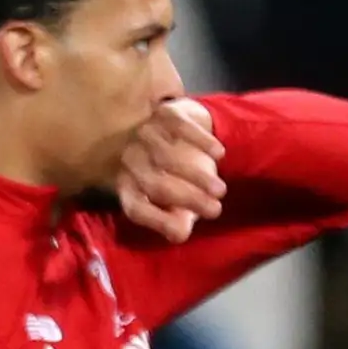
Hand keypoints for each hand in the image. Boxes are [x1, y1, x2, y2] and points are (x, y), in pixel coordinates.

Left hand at [111, 98, 223, 243]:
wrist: (187, 128)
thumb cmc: (180, 174)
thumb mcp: (179, 203)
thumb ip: (178, 221)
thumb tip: (179, 235)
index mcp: (127, 186)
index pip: (135, 207)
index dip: (158, 221)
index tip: (183, 231)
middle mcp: (129, 159)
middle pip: (155, 184)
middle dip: (188, 200)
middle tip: (216, 210)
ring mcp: (144, 134)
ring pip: (167, 158)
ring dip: (198, 176)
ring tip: (220, 190)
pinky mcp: (163, 113)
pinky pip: (181, 128)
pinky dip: (202, 142)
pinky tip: (219, 154)